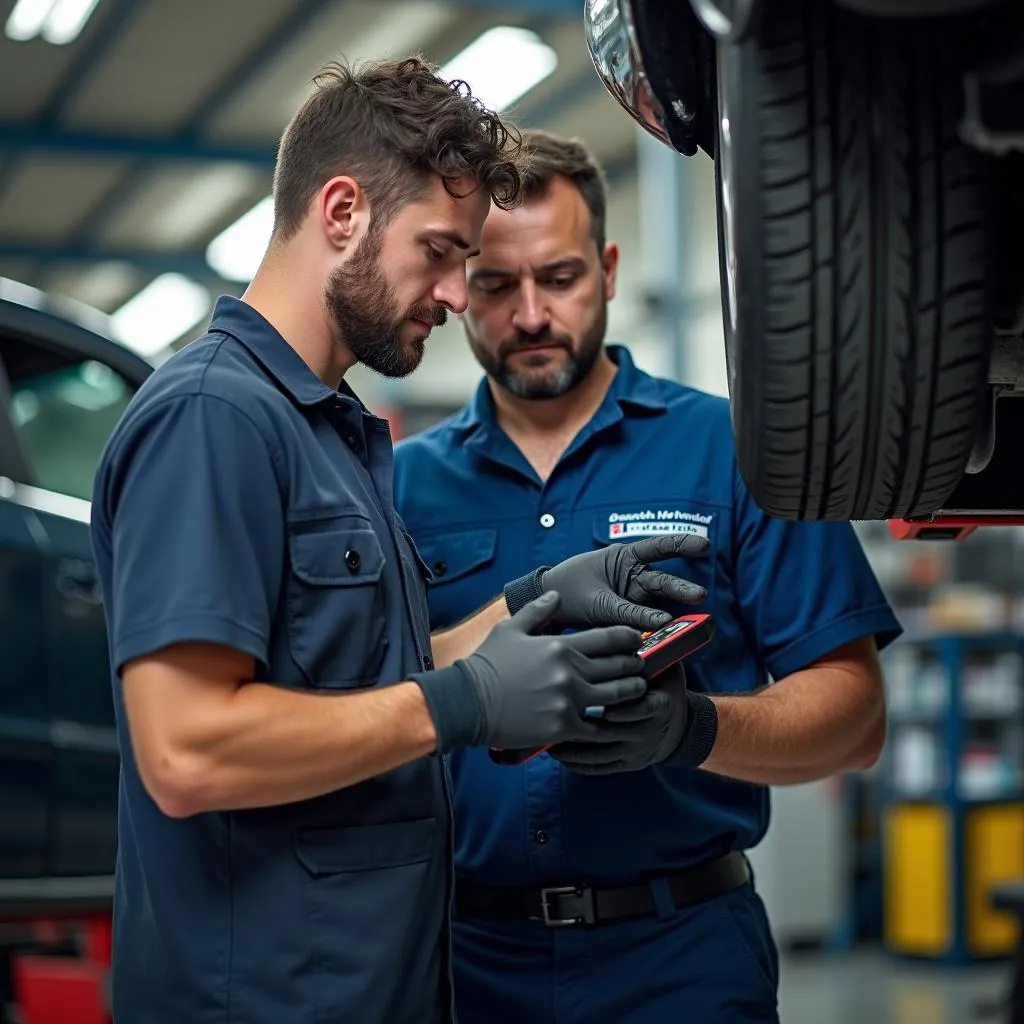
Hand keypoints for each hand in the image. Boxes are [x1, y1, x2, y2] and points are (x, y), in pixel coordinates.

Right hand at [459, 592, 647, 750]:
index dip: (630, 638)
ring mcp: (569, 701)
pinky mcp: (563, 726)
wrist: (469, 702)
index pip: (610, 638)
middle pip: (620, 667)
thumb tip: (557, 595)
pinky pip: (597, 727)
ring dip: (632, 692)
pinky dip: (608, 724)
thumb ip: (538, 611)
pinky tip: (615, 721)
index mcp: (560, 646)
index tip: (637, 640)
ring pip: (617, 697)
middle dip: (636, 665)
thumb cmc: (488, 664)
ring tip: (638, 690)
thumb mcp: (510, 629)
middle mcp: (570, 672)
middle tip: (642, 665)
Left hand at [539, 534, 708, 631]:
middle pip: (663, 580)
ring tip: (694, 621)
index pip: (658, 547)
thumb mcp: (598, 602)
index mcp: (624, 557)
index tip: (704, 546)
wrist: (548, 609)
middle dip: (682, 588)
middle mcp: (633, 575)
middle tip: (699, 596)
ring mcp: (634, 596)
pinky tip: (668, 636)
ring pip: (659, 603)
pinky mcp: (631, 616)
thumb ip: (628, 613)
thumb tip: (662, 623)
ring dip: (674, 613)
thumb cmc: (570, 592)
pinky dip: (656, 629)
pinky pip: (647, 621)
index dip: (682, 544)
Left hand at [548, 665, 688, 774]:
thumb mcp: (665, 668)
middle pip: (613, 731)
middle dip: (583, 724)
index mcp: (660, 704)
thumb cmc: (664, 688)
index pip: (642, 707)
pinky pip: (598, 767)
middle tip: (555, 711)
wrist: (679, 728)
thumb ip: (648, 653)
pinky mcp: (625, 764)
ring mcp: (635, 750)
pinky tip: (556, 751)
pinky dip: (576, 762)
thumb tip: (627, 629)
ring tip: (545, 732)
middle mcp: (648, 731)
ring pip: (600, 753)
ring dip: (572, 745)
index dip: (621, 706)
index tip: (597, 701)